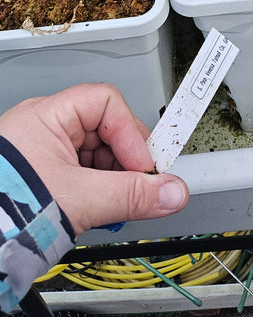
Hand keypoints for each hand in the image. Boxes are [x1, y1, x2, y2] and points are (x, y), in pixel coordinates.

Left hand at [0, 84, 188, 234]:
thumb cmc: (4, 212)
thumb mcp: (79, 201)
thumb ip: (131, 195)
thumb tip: (172, 191)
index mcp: (46, 117)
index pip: (105, 103)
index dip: (130, 133)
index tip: (144, 166)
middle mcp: (43, 129)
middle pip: (104, 130)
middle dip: (124, 161)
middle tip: (139, 188)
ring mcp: (41, 154)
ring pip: (94, 156)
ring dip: (111, 181)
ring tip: (112, 208)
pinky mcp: (42, 178)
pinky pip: (81, 175)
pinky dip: (96, 193)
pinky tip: (96, 212)